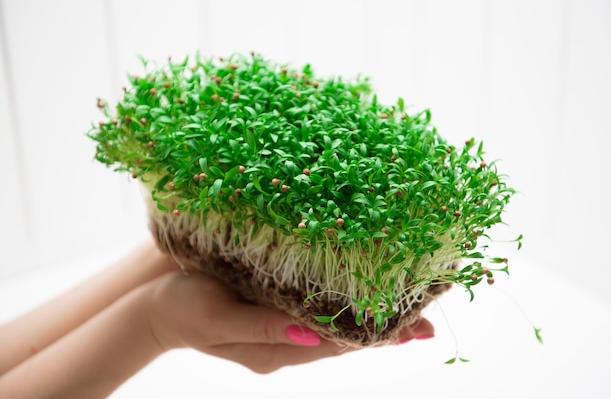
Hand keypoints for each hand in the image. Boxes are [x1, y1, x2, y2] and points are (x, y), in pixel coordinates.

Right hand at [147, 271, 434, 373]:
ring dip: (372, 314)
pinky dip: (345, 304)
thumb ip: (266, 328)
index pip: (340, 345)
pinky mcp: (274, 310)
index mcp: (275, 349)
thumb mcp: (219, 319)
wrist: (150, 306)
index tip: (419, 327)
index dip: (380, 334)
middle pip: (348, 338)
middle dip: (388, 326)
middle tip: (430, 314)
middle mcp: (285, 343)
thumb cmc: (180, 308)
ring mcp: (281, 328)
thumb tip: (315, 333)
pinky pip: (319, 313)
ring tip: (410, 303)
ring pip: (337, 326)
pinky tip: (361, 291)